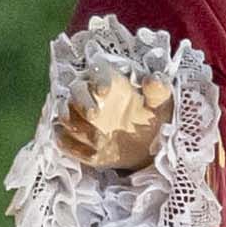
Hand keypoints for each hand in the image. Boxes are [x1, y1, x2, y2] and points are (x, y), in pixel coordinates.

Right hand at [54, 71, 174, 171]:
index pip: (97, 71)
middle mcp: (89, 95)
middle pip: (75, 91)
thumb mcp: (160, 102)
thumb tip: (154, 79)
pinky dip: (73, 147)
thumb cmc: (151, 114)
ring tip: (96, 138)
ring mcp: (79, 117)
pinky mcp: (75, 138)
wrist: (146, 144)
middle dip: (82, 102)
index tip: (105, 90)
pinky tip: (93, 155)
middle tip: (94, 114)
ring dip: (76, 125)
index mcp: (108, 79)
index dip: (98, 79)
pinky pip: (64, 140)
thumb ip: (158, 90)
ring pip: (65, 115)